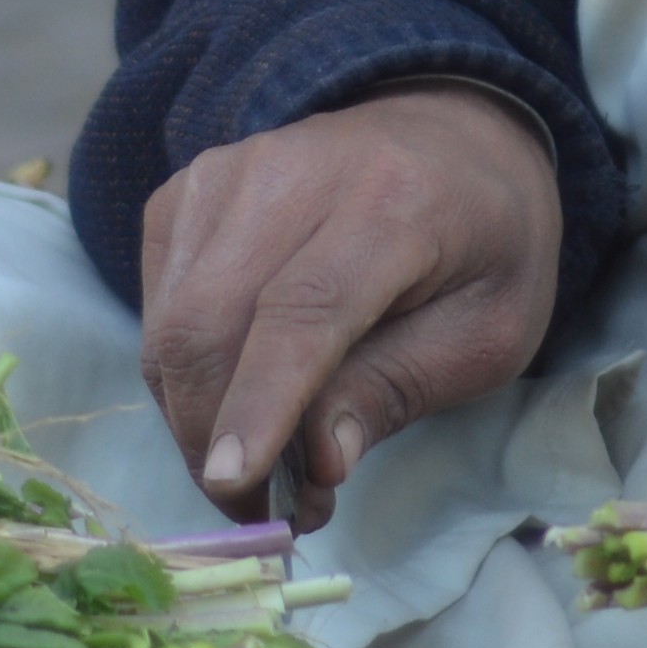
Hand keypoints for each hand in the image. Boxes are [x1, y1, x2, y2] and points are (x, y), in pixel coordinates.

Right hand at [135, 86, 557, 516]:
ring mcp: (226, 174)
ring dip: (196, 419)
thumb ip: (400, 388)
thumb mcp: (489, 333)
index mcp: (393, 202)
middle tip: (258, 513)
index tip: (234, 481)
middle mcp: (292, 171)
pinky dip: (181, 375)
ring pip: (170, 321)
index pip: (304, 307)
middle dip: (216, 438)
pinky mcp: (186, 190)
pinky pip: (158, 304)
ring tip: (256, 465)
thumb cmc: (481, 245)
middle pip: (212, 319)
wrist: (446, 134)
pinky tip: (234, 398)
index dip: (262, 401)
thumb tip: (320, 461)